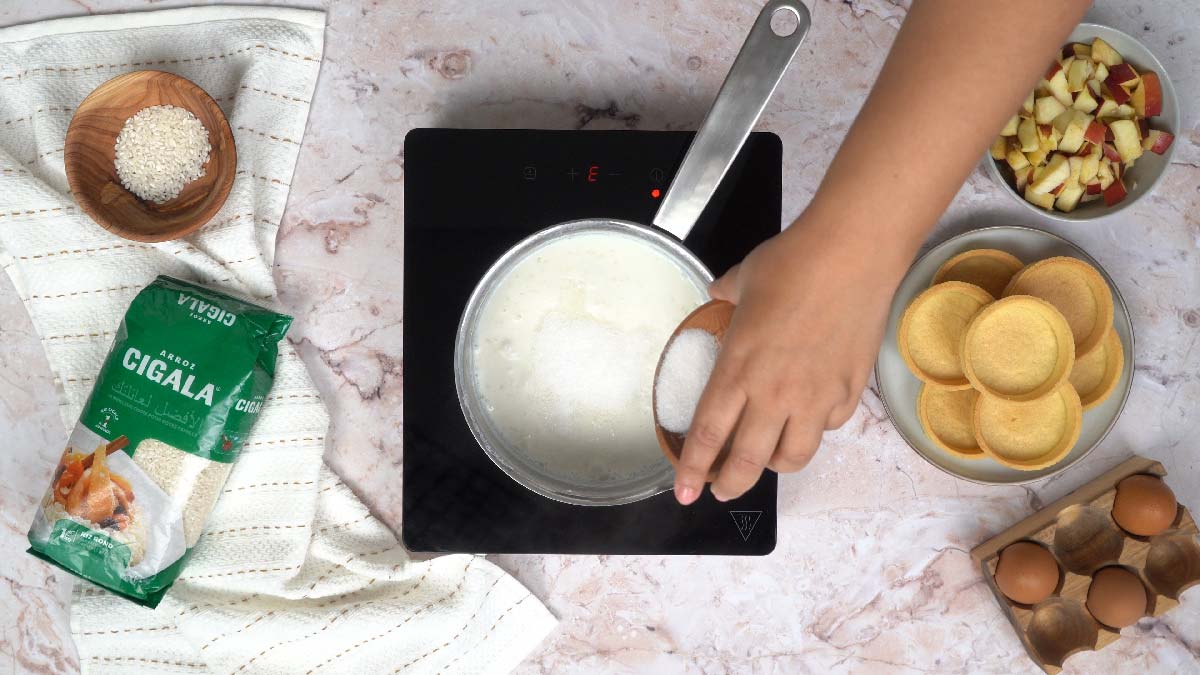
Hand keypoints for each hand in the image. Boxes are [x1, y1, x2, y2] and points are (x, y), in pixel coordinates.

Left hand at [673, 212, 907, 503]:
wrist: (853, 253)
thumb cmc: (793, 262)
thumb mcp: (743, 279)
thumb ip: (725, 296)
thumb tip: (716, 294)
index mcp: (737, 368)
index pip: (708, 435)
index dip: (693, 470)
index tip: (685, 492)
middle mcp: (774, 392)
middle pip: (747, 462)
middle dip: (730, 485)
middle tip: (721, 490)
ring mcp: (816, 396)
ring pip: (792, 457)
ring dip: (774, 464)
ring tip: (767, 457)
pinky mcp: (849, 391)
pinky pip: (828, 427)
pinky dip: (815, 428)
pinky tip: (809, 415)